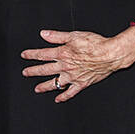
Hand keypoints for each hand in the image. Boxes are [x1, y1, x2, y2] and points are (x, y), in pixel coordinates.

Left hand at [20, 29, 134, 101]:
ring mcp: (73, 76)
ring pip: (55, 83)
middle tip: (25, 73)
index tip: (24, 55)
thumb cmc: (95, 44)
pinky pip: (70, 93)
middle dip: (33, 71)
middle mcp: (65, 66)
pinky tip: (58, 99)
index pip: (42, 55)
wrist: (110, 54)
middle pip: (45, 70)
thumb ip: (57, 36)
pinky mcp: (82, 83)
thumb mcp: (74, 35)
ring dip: (44, 86)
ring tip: (37, 89)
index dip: (31, 55)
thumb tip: (43, 34)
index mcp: (62, 54)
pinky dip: (63, 97)